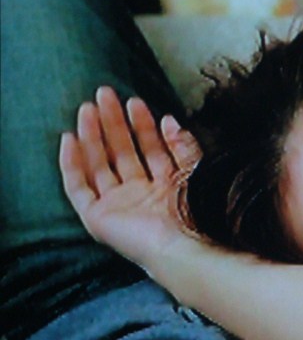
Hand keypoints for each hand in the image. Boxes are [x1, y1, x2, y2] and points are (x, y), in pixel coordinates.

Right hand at [59, 86, 202, 265]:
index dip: (142, 125)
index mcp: (164, 187)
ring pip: (98, 164)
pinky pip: (78, 187)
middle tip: (105, 94)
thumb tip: (168, 119)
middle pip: (121, 152)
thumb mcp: (194, 171)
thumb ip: (182, 146)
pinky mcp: (97, 218)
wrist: (187, 245)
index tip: (136, 102)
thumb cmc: (196, 213)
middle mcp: (140, 196)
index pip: (150, 150)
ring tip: (88, 108)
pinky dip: (71, 163)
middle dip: (113, 123)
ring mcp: (117, 206)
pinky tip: (70, 138)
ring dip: (91, 136)